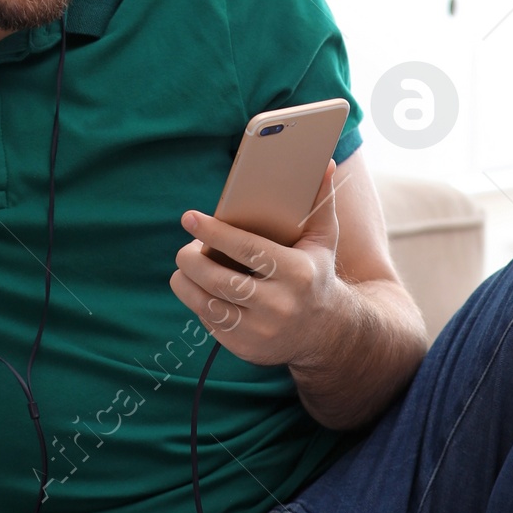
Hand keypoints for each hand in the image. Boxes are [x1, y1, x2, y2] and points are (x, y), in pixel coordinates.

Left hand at [170, 164, 344, 369]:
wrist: (327, 333)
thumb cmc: (317, 273)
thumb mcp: (324, 240)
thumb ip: (321, 202)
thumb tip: (327, 163)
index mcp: (298, 273)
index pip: (248, 249)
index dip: (214, 232)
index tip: (189, 217)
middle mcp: (280, 306)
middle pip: (220, 280)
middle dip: (192, 259)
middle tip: (185, 247)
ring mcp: (261, 332)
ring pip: (207, 304)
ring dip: (186, 282)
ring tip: (186, 266)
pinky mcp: (247, 349)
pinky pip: (209, 323)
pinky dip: (199, 302)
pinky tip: (201, 289)